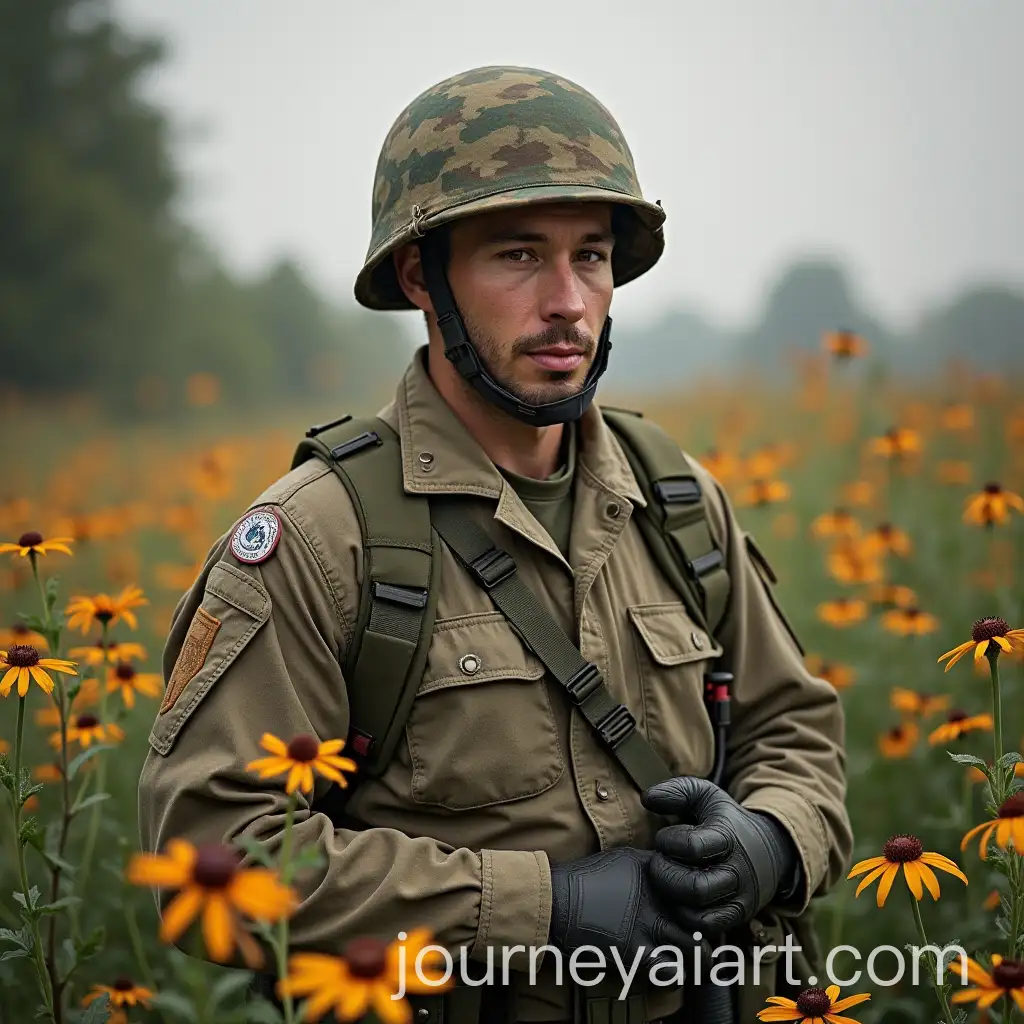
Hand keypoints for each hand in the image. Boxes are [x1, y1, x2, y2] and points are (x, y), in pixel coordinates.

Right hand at [548, 848, 699, 969]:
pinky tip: (672, 971)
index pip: (699, 890)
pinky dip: (677, 975)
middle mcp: (658, 899)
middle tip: (709, 941)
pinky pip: (671, 972)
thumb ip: (655, 863)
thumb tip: (676, 867)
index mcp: (658, 875)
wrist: (556, 902)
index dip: (707, 904)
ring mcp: (647, 927)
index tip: (708, 913)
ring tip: (698, 961)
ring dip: (699, 958)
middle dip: (710, 932)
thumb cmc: (587, 879)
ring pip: (695, 950)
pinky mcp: (634, 954)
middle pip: (704, 920)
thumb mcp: (625, 858)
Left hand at [640, 777, 799, 933]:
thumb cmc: (725, 819)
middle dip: (665, 876)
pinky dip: (684, 917)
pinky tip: (678, 898)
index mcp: (728, 837)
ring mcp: (739, 897)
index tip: (664, 838)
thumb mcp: (705, 795)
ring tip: (667, 880)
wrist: (770, 848)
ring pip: (699, 913)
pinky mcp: (737, 916)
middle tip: (659, 863)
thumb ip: (677, 790)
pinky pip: (706, 928)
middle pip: (695, 888)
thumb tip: (647, 799)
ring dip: (672, 898)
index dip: (669, 842)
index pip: (693, 847)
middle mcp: (737, 871)